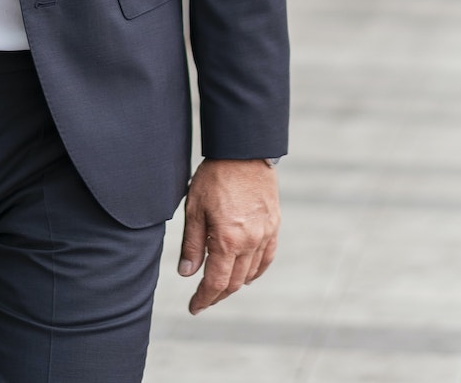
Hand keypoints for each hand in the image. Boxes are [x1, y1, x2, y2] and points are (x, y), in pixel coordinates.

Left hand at [177, 158, 279, 314]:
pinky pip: (267, 257)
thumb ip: (192, 244)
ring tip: (220, 288)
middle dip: (218, 295)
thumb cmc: (215, 176)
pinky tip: (246, 275)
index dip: (204, 298)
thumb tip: (187, 274)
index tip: (194, 307)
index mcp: (227, 239)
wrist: (244, 151)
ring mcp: (265, 234)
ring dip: (235, 284)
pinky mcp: (274, 225)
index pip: (216, 282)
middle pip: (234, 282)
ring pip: (251, 272)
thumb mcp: (195, 209)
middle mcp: (250, 242)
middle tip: (204, 300)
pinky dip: (256, 271)